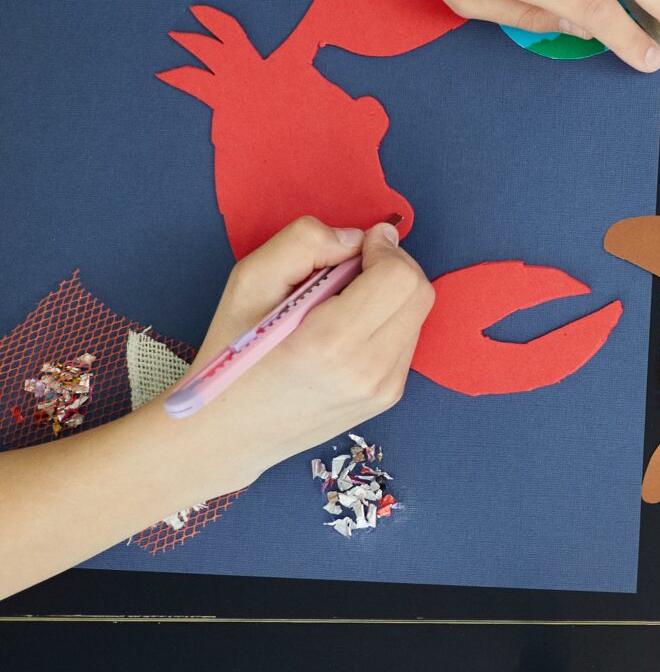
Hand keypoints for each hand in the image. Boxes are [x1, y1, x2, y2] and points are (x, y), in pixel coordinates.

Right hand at [189, 219, 434, 489]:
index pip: (400, 277)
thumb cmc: (231, 353)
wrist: (228, 432)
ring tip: (340, 304)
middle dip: (391, 267)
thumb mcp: (249, 282)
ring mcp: (383, 389)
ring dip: (389, 295)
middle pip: (419, 293)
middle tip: (349, 268)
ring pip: (417, 315)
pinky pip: (406, 340)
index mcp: (332, 342)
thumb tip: (357, 239)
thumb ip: (304, 243)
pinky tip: (345, 331)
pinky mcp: (388, 397)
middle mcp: (369, 370)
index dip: (383, 249)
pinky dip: (386, 321)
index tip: (356, 247)